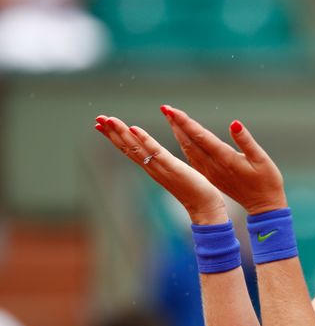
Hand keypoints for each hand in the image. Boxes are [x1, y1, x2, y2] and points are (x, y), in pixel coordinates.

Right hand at [94, 115, 227, 224]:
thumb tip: (156, 157)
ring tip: (109, 120)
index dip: (115, 137)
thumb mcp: (174, 172)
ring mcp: (160, 168)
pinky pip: (156, 152)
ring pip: (136, 148)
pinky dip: (144, 140)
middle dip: (112, 133)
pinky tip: (134, 129)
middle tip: (98, 119)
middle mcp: (152, 168)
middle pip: (127, 148)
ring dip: (122, 133)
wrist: (205, 206)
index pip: (129, 150)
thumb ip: (164, 164)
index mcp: (152, 167)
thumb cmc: (193, 191)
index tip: (101, 125)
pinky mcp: (173, 168)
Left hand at [159, 105, 287, 214]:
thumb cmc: (267, 180)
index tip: (172, 110)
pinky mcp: (212, 177)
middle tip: (166, 108)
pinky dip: (185, 146)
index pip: (200, 136)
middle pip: (190, 142)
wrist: (263, 205)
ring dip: (179, 134)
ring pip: (189, 150)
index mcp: (225, 159)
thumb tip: (234, 123)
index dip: (186, 122)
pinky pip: (193, 159)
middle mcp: (213, 166)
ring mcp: (211, 172)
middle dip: (177, 124)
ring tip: (171, 119)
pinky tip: (182, 140)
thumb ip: (246, 140)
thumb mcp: (261, 159)